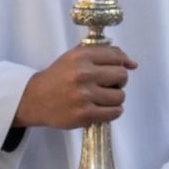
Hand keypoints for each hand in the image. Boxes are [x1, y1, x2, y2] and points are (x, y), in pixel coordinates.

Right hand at [15, 44, 135, 129]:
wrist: (35, 99)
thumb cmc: (58, 77)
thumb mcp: (74, 57)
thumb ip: (102, 54)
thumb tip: (133, 64)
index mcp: (81, 56)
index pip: (116, 55)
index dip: (121, 63)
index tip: (115, 69)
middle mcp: (83, 74)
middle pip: (122, 75)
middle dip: (119, 80)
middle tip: (108, 84)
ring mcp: (84, 96)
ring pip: (120, 96)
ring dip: (115, 97)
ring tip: (103, 97)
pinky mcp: (85, 115)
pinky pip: (114, 112)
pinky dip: (113, 111)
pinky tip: (103, 108)